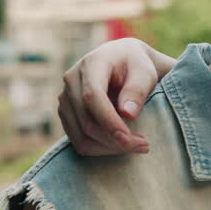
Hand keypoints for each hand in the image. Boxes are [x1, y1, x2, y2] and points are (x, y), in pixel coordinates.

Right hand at [58, 38, 158, 154]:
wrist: (122, 60)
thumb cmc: (136, 66)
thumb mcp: (145, 73)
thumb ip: (137, 89)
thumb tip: (127, 114)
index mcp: (91, 65)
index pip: (92, 97)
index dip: (109, 122)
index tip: (130, 139)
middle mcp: (71, 80)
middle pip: (86, 122)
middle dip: (115, 140)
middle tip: (144, 145)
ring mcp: (65, 98)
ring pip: (80, 136)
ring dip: (110, 148)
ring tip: (138, 146)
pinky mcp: (67, 113)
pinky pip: (78, 140)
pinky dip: (101, 149)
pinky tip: (122, 145)